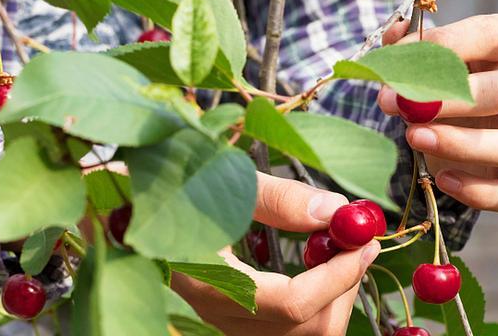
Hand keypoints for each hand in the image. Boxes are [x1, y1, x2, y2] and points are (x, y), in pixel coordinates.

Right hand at [172, 172, 378, 334]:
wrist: (133, 195)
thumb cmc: (171, 179)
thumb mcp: (224, 178)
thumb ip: (278, 198)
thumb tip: (334, 212)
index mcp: (208, 281)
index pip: (293, 304)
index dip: (338, 277)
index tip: (364, 243)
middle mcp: (216, 311)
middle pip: (304, 330)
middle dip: (342, 289)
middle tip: (355, 246)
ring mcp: (223, 318)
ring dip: (331, 298)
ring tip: (336, 253)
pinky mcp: (231, 314)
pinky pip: (285, 329)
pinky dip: (313, 304)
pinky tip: (313, 267)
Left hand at [378, 14, 497, 211]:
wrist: (452, 116)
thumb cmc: (441, 74)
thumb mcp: (423, 51)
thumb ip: (406, 43)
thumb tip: (395, 39)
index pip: (490, 35)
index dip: (443, 47)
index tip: (397, 64)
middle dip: (446, 100)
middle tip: (402, 105)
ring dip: (464, 145)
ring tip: (415, 137)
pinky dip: (480, 192)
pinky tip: (443, 179)